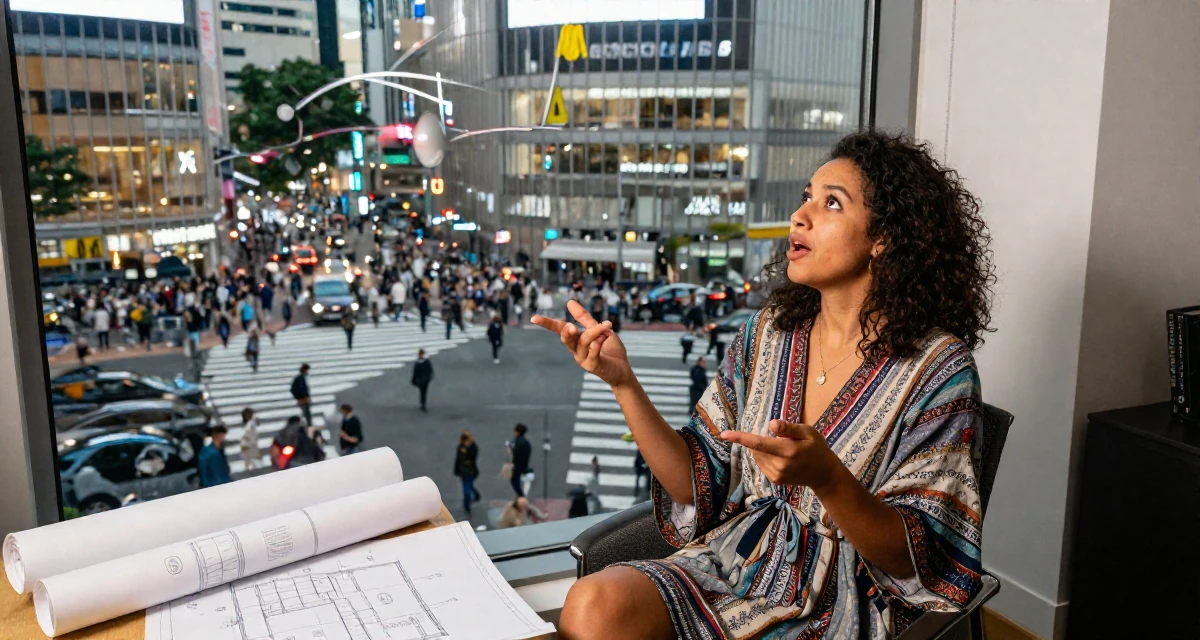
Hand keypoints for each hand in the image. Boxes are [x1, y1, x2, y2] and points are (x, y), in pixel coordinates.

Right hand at [531, 301, 633, 388]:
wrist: (623, 369)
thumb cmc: (610, 350)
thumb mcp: (599, 329)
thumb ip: (584, 318)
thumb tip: (569, 302)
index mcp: (576, 340)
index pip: (559, 330)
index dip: (547, 324)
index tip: (533, 318)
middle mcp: (576, 350)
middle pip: (565, 339)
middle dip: (567, 332)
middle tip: (572, 326)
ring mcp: (583, 359)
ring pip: (583, 342)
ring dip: (595, 331)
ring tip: (607, 325)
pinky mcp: (593, 366)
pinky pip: (592, 353)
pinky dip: (597, 344)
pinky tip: (604, 338)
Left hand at [719, 421, 843, 492]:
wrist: (824, 474)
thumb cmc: (817, 448)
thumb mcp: (808, 432)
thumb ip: (789, 428)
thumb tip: (770, 425)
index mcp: (788, 451)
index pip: (758, 443)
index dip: (740, 438)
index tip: (724, 434)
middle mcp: (780, 465)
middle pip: (756, 449)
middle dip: (760, 440)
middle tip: (780, 439)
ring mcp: (776, 475)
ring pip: (757, 456)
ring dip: (763, 449)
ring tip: (783, 449)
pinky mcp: (775, 480)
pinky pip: (762, 464)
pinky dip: (766, 457)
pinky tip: (781, 457)